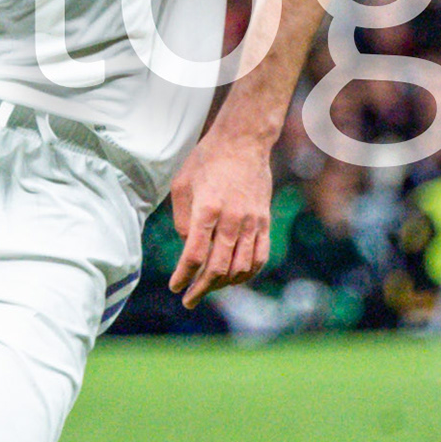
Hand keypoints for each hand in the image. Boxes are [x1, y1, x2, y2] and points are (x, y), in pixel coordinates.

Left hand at [168, 135, 274, 298]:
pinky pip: (260, 257)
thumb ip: (182, 220)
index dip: (184, 276)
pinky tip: (234, 278)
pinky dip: (247, 273)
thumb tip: (188, 248)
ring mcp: (252, 222)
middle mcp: (232, 219)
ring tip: (208, 288)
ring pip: (240, 268)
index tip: (175, 286)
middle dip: (201, 289)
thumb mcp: (182, 185)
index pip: (195, 255)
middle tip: (189, 299)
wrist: (243, 141)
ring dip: (223, 284)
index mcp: (207, 209)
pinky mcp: (265, 222)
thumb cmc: (206, 160)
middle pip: (218, 267)